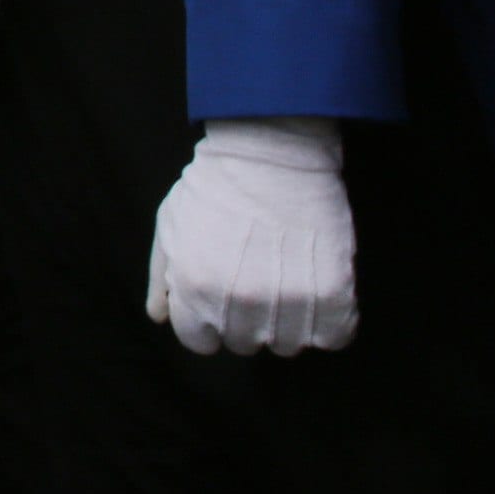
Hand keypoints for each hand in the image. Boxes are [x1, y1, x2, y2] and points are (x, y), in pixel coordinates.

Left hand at [148, 117, 357, 355]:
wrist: (273, 148)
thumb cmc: (216, 183)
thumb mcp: (171, 223)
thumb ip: (161, 276)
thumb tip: (160, 317)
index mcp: (195, 287)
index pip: (199, 342)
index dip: (208, 322)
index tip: (221, 298)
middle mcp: (239, 301)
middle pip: (244, 344)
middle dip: (245, 319)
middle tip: (256, 280)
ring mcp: (288, 300)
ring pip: (288, 345)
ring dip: (288, 322)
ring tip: (288, 281)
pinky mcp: (332, 292)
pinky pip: (334, 336)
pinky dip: (330, 322)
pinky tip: (319, 292)